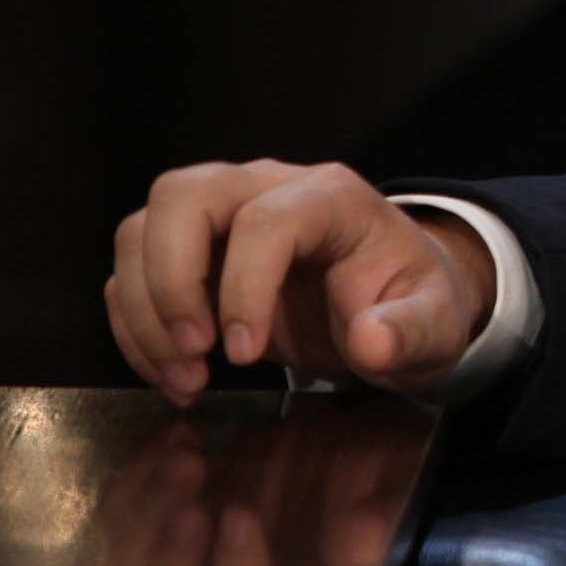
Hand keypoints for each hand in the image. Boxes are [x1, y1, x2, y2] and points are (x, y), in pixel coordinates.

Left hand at [97, 406, 415, 565]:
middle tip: (193, 484)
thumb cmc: (385, 487)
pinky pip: (122, 531)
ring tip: (188, 453)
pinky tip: (181, 437)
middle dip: (169, 561)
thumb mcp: (401, 497)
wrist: (354, 466)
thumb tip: (361, 534)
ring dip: (147, 514)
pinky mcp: (162, 549)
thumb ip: (389, 519)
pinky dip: (136, 482)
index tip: (241, 513)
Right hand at [106, 159, 495, 405]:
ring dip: (144, 311)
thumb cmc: (409, 303)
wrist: (392, 306)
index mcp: (332, 197)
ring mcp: (221, 214)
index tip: (245, 355)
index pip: (267, 220)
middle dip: (170, 280)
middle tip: (196, 351)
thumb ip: (410, 330)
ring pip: (142, 231)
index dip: (244, 286)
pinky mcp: (189, 252)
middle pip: (182, 197)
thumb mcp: (434, 324)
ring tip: (185, 377)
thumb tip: (372, 342)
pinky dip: (135, 327)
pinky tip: (173, 372)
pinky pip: (131, 274)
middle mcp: (267, 188)